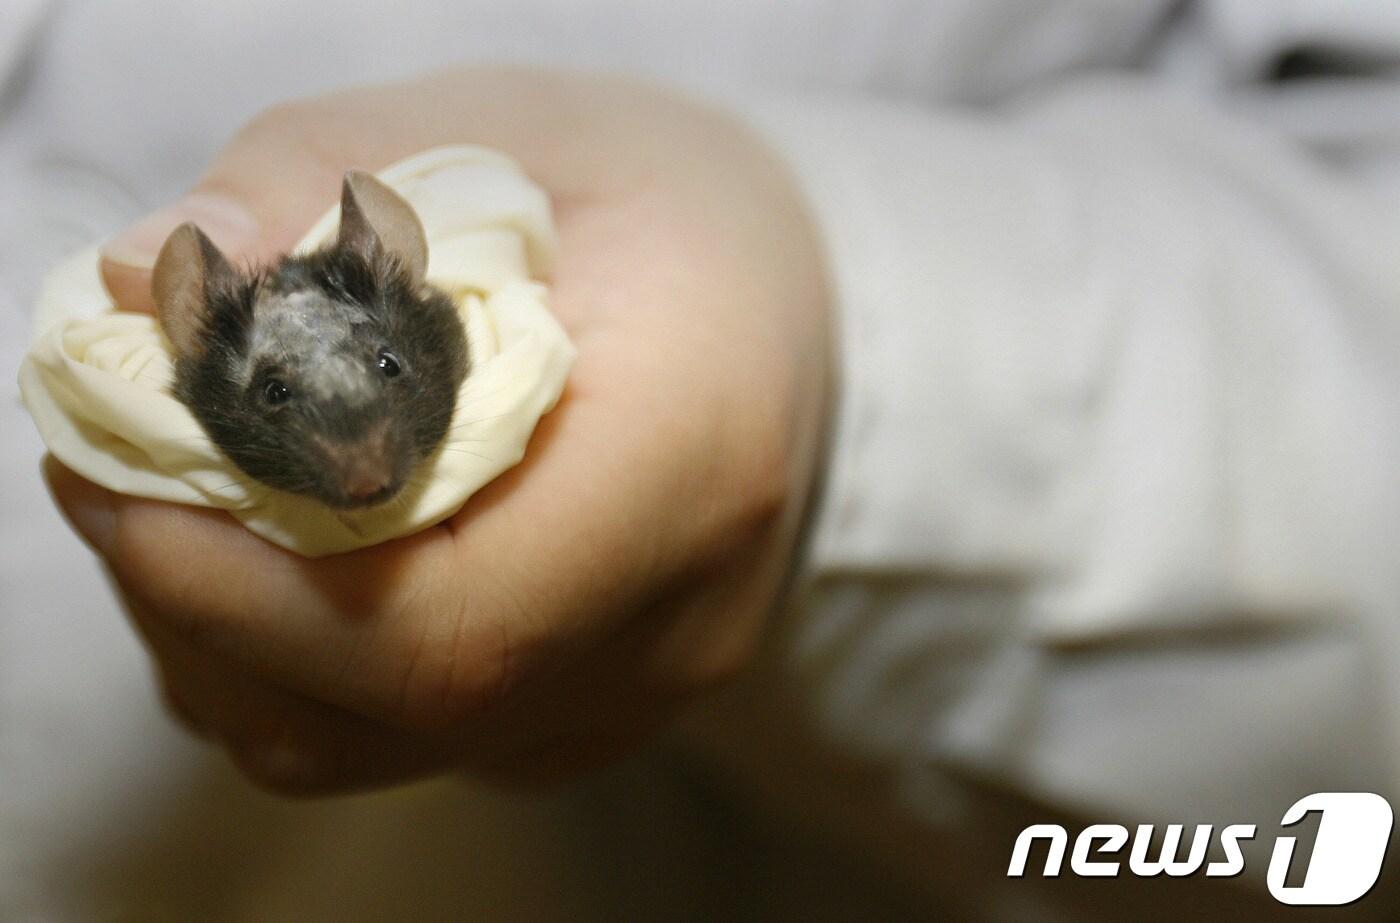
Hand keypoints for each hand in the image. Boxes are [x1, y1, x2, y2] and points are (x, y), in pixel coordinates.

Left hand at [45, 68, 831, 793]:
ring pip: (366, 747)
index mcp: (690, 458)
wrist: (797, 307)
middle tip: (114, 462)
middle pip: (380, 708)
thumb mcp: (502, 129)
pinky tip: (282, 552)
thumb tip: (127, 290)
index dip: (239, 585)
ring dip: (224, 641)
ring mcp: (638, 689)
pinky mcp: (592, 710)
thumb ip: (315, 183)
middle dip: (194, 600)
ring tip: (184, 500)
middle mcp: (678, 619)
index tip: (114, 471)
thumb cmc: (663, 201)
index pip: (444, 624)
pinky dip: (293, 662)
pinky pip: (398, 736)